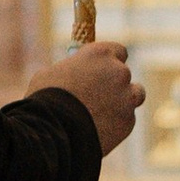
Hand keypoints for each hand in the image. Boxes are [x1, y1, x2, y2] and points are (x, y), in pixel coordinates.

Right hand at [28, 41, 142, 156]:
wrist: (54, 130)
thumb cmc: (46, 97)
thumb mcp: (53, 73)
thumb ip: (71, 69)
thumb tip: (73, 72)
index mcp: (100, 54)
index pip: (117, 50)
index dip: (108, 60)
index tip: (100, 68)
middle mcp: (119, 72)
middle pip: (124, 73)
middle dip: (113, 82)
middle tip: (97, 93)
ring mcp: (127, 98)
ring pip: (133, 96)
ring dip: (123, 100)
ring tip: (102, 111)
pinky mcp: (128, 122)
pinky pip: (125, 119)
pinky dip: (114, 123)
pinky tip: (96, 128)